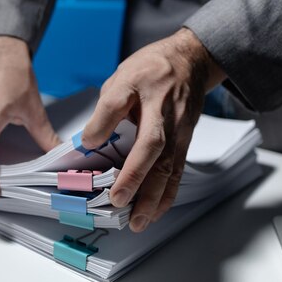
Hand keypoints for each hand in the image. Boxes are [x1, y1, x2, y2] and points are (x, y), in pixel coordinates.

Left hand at [81, 28, 225, 231]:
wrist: (192, 61)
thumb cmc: (153, 69)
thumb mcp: (122, 77)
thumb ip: (106, 108)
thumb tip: (90, 141)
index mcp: (143, 89)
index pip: (119, 104)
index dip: (104, 123)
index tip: (88, 144)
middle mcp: (165, 113)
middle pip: (153, 147)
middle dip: (136, 177)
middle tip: (119, 202)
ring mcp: (179, 130)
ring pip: (169, 166)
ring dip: (154, 196)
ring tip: (138, 220)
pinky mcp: (185, 142)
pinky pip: (177, 172)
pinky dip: (167, 195)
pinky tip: (155, 212)